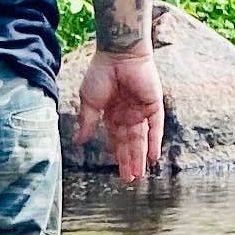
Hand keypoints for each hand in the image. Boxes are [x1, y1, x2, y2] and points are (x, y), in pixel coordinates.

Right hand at [76, 40, 166, 187]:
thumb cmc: (100, 73)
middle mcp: (128, 114)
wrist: (118, 54)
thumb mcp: (89, 101)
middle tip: (130, 180)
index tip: (117, 171)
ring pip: (142, 139)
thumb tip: (79, 141)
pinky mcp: (153, 105)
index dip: (117, 155)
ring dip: (140, 157)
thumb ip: (86, 122)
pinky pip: (156, 127)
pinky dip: (155, 142)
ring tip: (139, 175)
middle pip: (129, 143)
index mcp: (112, 113)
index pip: (116, 139)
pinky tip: (153, 158)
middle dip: (129, 161)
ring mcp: (141, 110)